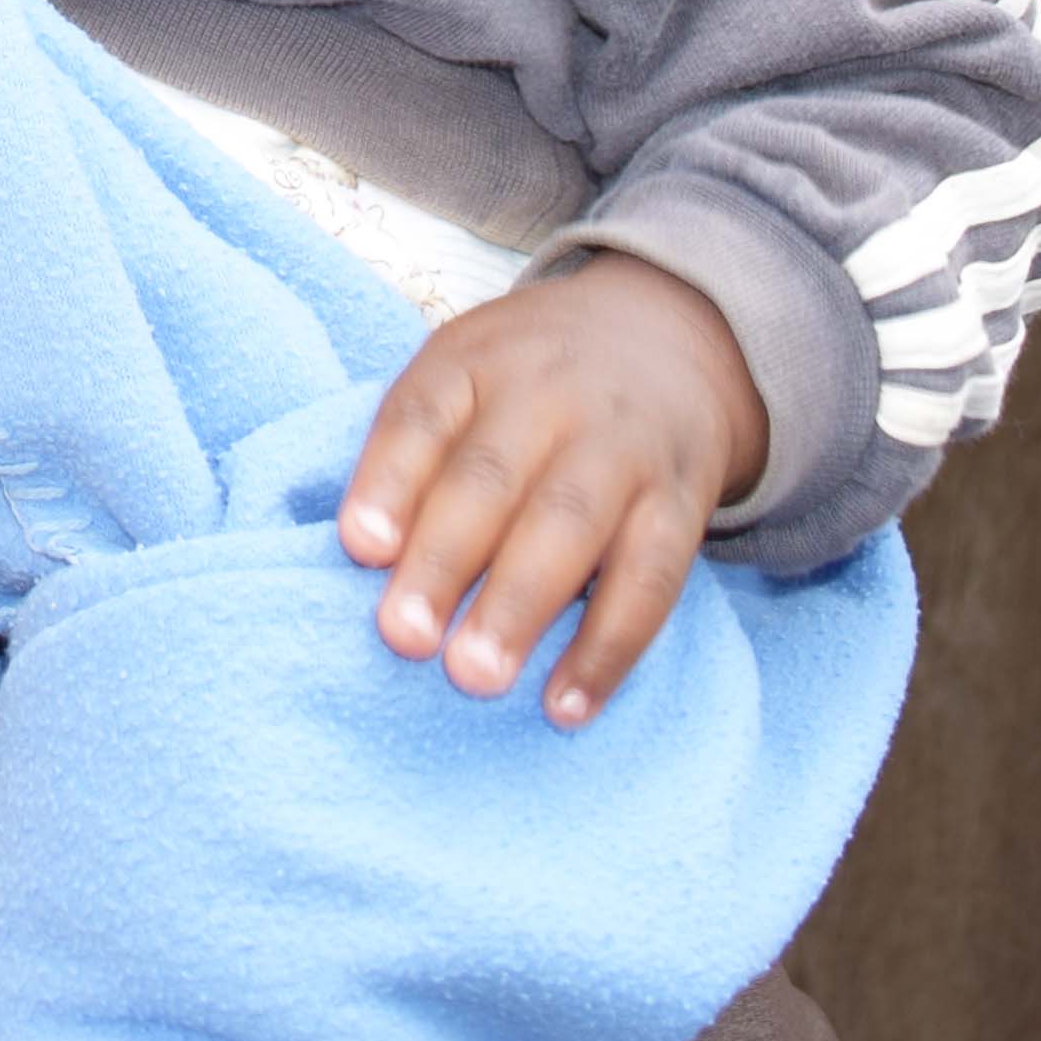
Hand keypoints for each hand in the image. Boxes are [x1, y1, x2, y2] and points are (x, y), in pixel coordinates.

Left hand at [333, 252, 766, 723]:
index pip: (424, 414)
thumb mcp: (463, 373)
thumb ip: (413, 450)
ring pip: (570, 526)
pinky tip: (567, 705)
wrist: (664, 335)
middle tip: (405, 638)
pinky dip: (609, 648)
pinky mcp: (680, 502)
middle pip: (492, 476)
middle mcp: (550, 394)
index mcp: (477, 361)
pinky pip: (651, 579)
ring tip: (476, 677)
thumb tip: (366, 555)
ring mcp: (622, 446)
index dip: (389, 480)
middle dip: (445, 561)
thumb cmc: (525, 382)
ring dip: (520, 607)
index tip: (360, 548)